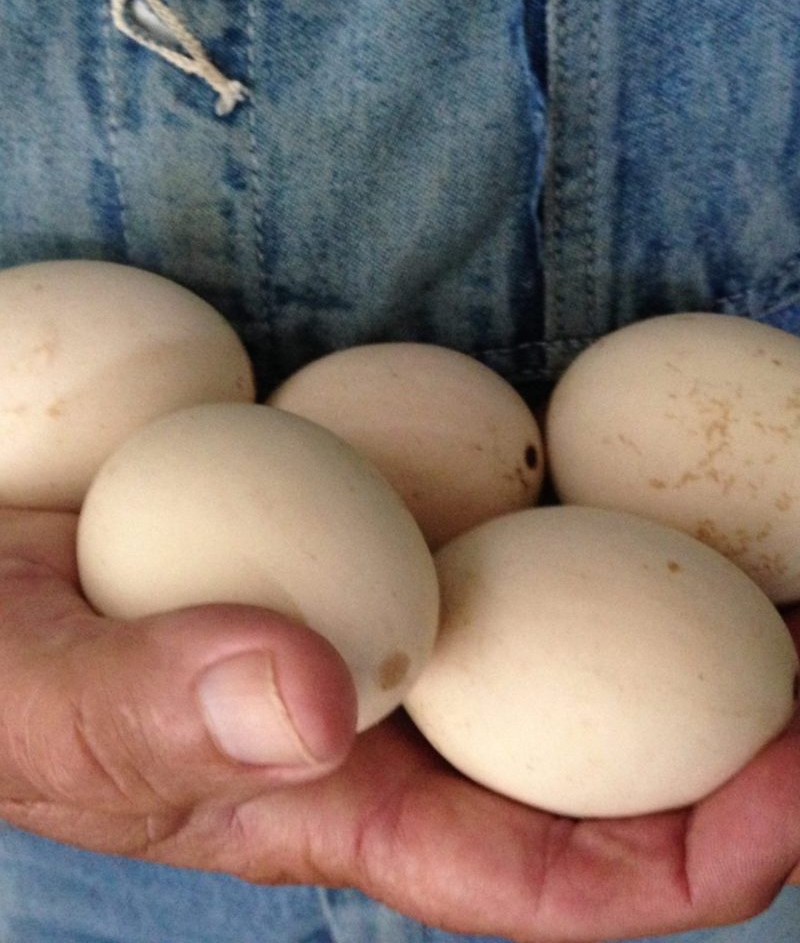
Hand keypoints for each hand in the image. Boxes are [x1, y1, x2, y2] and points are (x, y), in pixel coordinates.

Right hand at [2, 508, 799, 942]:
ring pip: (574, 638)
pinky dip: (580, 510)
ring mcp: (392, 619)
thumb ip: (156, 703)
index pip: (551, 878)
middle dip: (742, 719)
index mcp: (343, 806)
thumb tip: (314, 688)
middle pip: (605, 756)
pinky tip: (631, 462)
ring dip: (689, 604)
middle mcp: (395, 719)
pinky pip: (499, 531)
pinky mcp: (370, 532)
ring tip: (781, 546)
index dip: (699, 846)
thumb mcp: (50, 703)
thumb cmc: (2, 672)